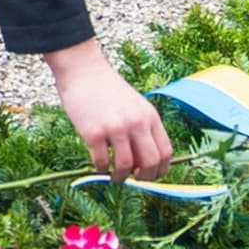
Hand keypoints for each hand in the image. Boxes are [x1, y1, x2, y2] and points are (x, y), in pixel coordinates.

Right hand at [45, 42, 173, 180]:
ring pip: (126, 166)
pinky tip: (99, 164)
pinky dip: (102, 168)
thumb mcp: (134, 105)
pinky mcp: (94, 133)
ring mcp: (115, 128)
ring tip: (115, 175)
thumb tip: (143, 164)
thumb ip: (142, 129)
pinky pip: (102, 162)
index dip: (160, 169)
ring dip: (121, 176)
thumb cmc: (108, 90)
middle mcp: (136, 122)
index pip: (165, 152)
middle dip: (144, 177)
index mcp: (149, 116)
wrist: (83, 71)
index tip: (151, 175)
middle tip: (134, 178)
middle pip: (150, 162)